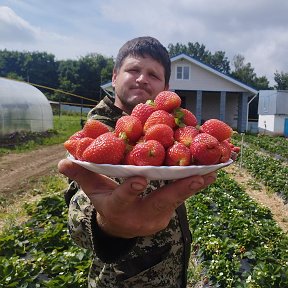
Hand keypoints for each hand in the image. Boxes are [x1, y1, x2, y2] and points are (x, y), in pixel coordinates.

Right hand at [58, 159, 215, 237]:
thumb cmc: (108, 203)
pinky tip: (212, 170)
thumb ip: (82, 175)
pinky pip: (186, 195)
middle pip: (162, 202)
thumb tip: (62, 162)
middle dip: (179, 190)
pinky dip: (198, 182)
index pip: (123, 199)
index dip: (130, 190)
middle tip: (197, 176)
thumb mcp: (94, 191)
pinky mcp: (170, 210)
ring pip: (179, 199)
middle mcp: (142, 214)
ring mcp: (159, 214)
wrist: (124, 224)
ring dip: (196, 185)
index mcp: (120, 207)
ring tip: (213, 170)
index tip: (140, 178)